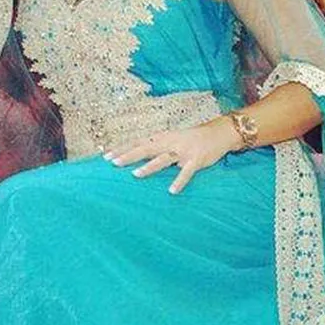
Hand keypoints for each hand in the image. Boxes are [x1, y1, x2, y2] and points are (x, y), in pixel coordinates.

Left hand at [105, 119, 238, 194]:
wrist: (218, 133)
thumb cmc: (190, 140)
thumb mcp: (171, 140)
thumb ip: (156, 147)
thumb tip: (136, 157)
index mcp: (162, 137)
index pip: (138, 142)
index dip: (122, 148)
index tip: (105, 156)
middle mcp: (170, 142)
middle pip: (146, 148)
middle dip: (129, 155)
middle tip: (113, 163)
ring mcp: (183, 151)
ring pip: (163, 158)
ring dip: (149, 166)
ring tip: (136, 174)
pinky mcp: (196, 160)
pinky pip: (186, 172)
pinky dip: (179, 181)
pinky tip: (172, 191)